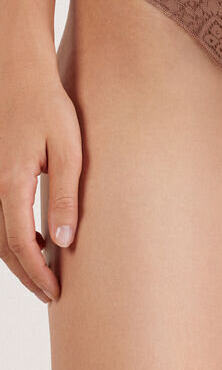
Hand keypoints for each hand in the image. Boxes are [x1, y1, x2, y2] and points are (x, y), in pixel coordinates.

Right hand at [0, 62, 81, 303]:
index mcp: (11, 184)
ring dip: (20, 258)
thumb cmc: (48, 107)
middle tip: (51, 295)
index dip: (38, 272)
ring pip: (0, 234)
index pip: (22, 244)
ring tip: (46, 274)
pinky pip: (2, 216)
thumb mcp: (67, 150)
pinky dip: (16, 237)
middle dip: (27, 274)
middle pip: (5, 246)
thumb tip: (65, 242)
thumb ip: (65, 195)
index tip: (56, 292)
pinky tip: (41, 239)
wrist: (21, 75)